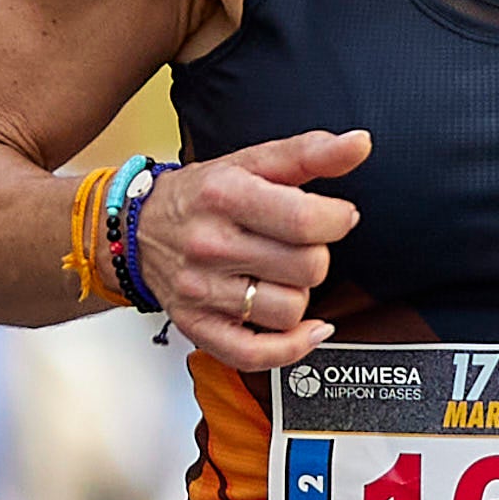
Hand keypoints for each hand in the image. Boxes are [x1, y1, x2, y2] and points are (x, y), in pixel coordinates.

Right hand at [135, 131, 368, 372]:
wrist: (137, 228)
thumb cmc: (202, 196)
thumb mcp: (252, 162)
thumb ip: (311, 152)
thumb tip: (360, 144)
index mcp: (225, 195)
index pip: (307, 220)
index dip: (338, 220)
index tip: (335, 216)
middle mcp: (211, 245)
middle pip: (308, 268)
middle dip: (315, 256)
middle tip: (297, 246)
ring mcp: (202, 291)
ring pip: (291, 310)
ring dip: (298, 295)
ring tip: (279, 276)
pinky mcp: (199, 327)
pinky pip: (257, 355)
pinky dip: (291, 346)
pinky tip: (305, 329)